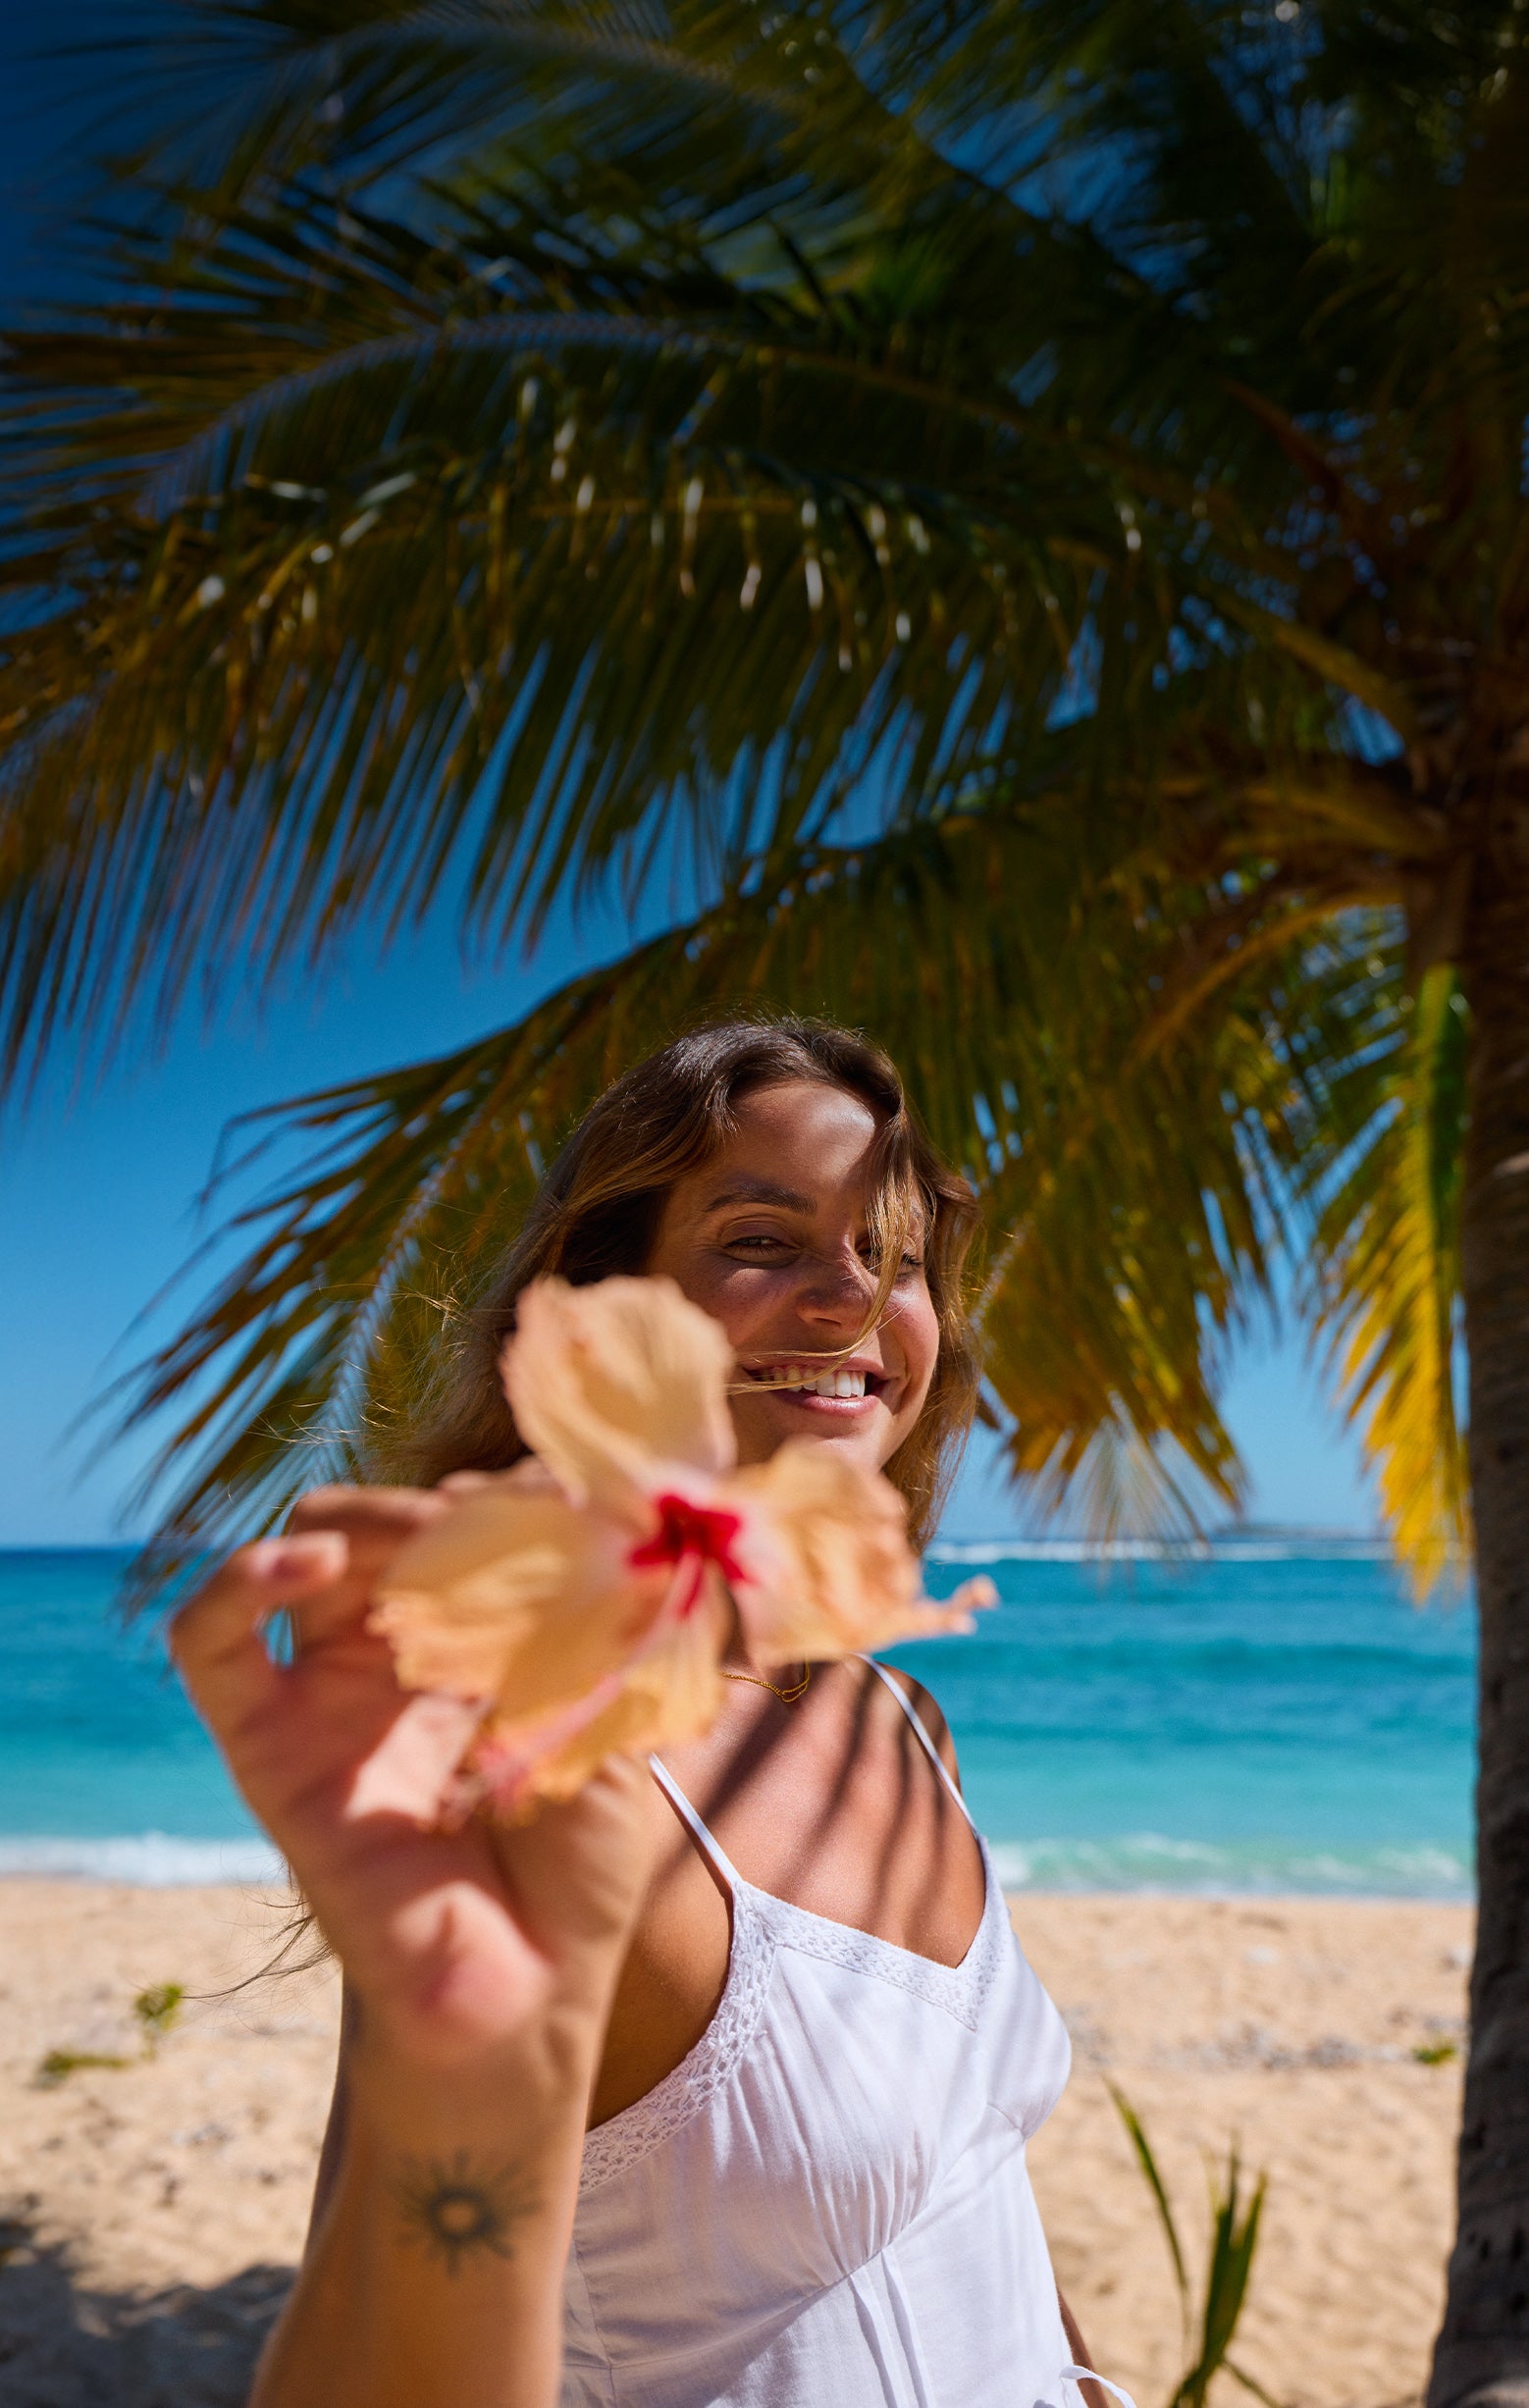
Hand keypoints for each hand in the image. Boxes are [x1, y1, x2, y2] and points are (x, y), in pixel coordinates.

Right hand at [172, 1485, 654, 2074]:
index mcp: (477, 1636)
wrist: (523, 2000)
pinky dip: (239, 1582)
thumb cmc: (578, 1872)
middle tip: (504, 1523)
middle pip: (389, 1519)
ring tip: (431, 1539)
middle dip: (444, 1504)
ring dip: (371, 1520)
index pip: (472, 1517)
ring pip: (308, 1548)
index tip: (577, 1510)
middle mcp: (395, 1652)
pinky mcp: (263, 1744)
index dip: (514, 1498)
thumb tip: (597, 1523)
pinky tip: (307, 1564)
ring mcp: (324, 1691)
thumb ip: (605, 1631)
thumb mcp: (617, 1728)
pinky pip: (210, 1643)